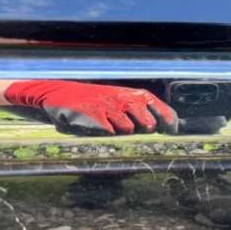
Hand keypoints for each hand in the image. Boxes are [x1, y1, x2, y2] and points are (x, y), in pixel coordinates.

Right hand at [3, 80, 177, 135]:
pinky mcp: (94, 115)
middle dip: (142, 132)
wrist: (61, 94)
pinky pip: (108, 133)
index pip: (164, 112)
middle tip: (129, 130)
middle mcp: (126, 99)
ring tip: (108, 126)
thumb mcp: (123, 101)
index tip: (169, 134)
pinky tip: (96, 128)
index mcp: (137, 96)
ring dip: (120, 133)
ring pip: (128, 130)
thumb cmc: (99, 103)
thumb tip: (168, 130)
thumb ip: (144, 114)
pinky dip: (105, 134)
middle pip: (148, 125)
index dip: (169, 126)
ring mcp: (110, 106)